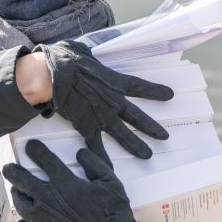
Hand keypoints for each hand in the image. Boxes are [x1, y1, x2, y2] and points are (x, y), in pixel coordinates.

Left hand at [2, 139, 139, 221]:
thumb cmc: (112, 212)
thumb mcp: (110, 181)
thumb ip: (94, 164)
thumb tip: (81, 154)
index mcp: (64, 182)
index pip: (45, 160)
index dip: (35, 150)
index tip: (30, 146)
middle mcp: (48, 198)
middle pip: (22, 180)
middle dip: (13, 171)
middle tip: (9, 168)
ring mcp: (42, 218)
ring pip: (20, 203)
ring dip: (17, 194)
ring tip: (16, 190)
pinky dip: (23, 221)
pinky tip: (24, 219)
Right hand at [37, 40, 172, 163]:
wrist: (51, 77)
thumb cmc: (65, 59)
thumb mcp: (83, 51)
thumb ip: (90, 56)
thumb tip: (86, 52)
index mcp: (114, 82)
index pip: (140, 87)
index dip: (155, 91)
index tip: (169, 95)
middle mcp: (113, 101)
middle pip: (137, 116)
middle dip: (151, 127)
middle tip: (164, 136)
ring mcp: (101, 116)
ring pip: (124, 134)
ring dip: (136, 145)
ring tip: (147, 154)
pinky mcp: (87, 126)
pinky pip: (97, 146)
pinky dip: (103, 158)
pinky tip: (111, 170)